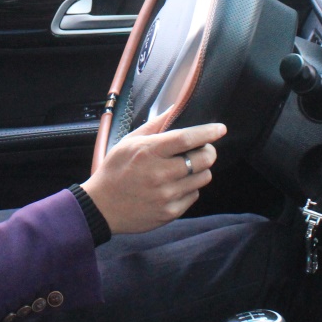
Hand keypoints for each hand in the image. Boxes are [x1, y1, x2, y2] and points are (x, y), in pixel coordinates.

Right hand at [80, 115, 224, 234]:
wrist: (102, 207)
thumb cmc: (114, 170)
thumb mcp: (128, 142)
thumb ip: (154, 126)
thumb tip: (174, 108)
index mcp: (149, 152)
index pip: (187, 138)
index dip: (207, 132)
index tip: (220, 129)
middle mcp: (160, 174)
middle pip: (203, 159)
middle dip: (208, 151)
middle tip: (202, 150)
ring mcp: (166, 195)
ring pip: (203, 178)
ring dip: (200, 170)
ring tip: (185, 169)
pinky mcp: (170, 212)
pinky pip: (194, 195)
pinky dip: (189, 188)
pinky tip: (175, 185)